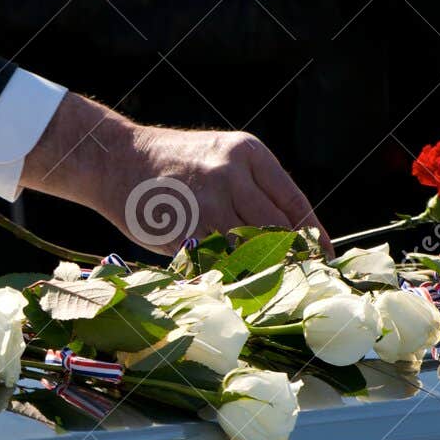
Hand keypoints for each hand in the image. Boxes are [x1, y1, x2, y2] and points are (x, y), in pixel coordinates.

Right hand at [19, 93, 328, 256]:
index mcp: (249, 154)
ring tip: (267, 286)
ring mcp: (210, 201)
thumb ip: (250, 191)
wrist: (115, 159)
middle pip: (278, 228)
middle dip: (292, 258)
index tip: (324, 257)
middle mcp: (234, 173)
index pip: (295, 202)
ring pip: (250, 247)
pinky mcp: (186, 225)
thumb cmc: (170, 166)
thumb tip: (287, 237)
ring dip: (260, 270)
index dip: (313, 235)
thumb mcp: (219, 159)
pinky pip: (217, 259)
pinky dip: (226, 273)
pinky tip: (229, 282)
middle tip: (301, 279)